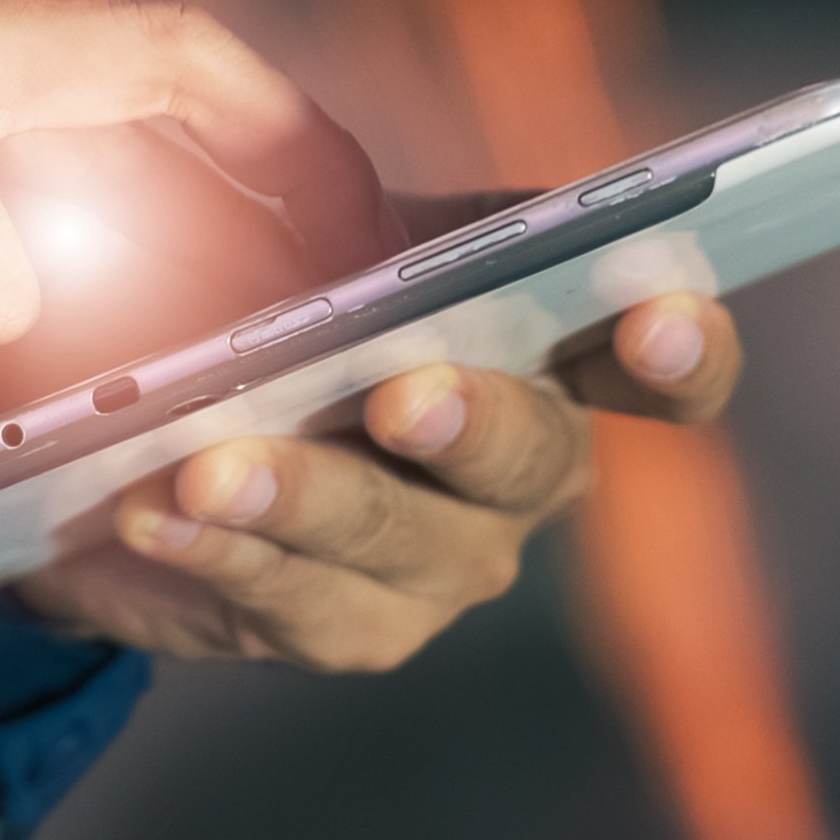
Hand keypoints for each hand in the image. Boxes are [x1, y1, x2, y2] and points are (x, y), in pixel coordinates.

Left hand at [13, 273, 745, 670]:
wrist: (175, 422)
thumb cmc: (298, 296)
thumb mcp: (346, 232)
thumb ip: (379, 215)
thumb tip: (358, 217)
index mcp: (560, 356)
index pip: (670, 366)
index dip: (684, 349)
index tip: (654, 316)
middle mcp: (527, 469)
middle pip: (533, 457)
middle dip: (469, 423)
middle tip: (404, 394)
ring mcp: (444, 563)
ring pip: (398, 538)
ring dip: (308, 496)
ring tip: (214, 463)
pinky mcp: (345, 624)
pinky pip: (290, 598)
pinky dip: (219, 549)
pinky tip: (155, 510)